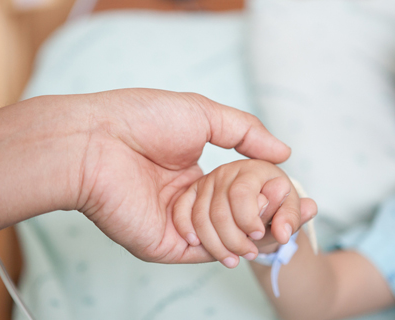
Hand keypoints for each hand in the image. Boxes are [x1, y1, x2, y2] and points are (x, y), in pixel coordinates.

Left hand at [75, 89, 292, 263]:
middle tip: (297, 219)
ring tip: (276, 228)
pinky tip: (250, 242)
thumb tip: (285, 153)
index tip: (296, 197)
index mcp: (193, 170)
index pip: (239, 190)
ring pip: (224, 237)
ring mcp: (175, 223)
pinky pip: (203, 252)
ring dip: (251, 234)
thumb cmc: (144, 119)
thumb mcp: (205, 114)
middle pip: (235, 217)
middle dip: (266, 219)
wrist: (97, 141)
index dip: (267, 194)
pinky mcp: (162, 243)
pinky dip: (228, 249)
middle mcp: (186, 199)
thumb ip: (247, 132)